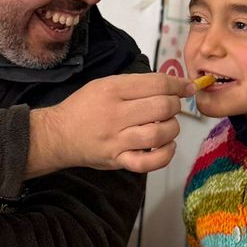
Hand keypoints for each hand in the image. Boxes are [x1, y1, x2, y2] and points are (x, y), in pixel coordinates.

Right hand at [27, 73, 194, 176]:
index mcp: (112, 90)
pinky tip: (167, 147)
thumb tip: (173, 85)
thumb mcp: (104, 85)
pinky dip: (165, 155)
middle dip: (174, 106)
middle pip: (162, 107)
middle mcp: (115, 114)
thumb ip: (136, 85)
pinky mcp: (117, 160)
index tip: (188, 88)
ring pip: (159, 134)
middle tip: (170, 108)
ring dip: (172, 129)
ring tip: (166, 126)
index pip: (156, 83)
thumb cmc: (84, 107)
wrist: (58, 135)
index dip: (178, 85)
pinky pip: (148, 163)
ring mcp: (116, 140)